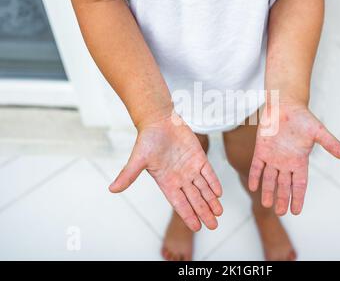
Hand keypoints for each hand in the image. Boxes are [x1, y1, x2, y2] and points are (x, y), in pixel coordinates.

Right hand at [109, 113, 222, 230]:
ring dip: (211, 200)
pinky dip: (214, 183)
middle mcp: (180, 178)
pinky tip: (219, 193)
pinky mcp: (198, 157)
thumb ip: (128, 175)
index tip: (197, 227)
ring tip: (219, 213)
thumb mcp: (137, 159)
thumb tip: (112, 189)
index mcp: (166, 182)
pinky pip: (208, 173)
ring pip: (203, 188)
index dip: (188, 215)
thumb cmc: (147, 139)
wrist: (158, 121)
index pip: (179, 203)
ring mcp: (190, 168)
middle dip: (203, 212)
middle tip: (214, 226)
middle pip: (194, 199)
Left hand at [249, 104, 339, 215]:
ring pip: (269, 179)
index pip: (300, 185)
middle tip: (281, 213)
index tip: (296, 212)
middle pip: (284, 186)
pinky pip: (257, 166)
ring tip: (266, 205)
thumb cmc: (303, 117)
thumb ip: (331, 144)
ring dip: (268, 191)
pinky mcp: (261, 150)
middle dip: (282, 199)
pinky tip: (252, 186)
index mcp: (300, 161)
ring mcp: (272, 157)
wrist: (285, 104)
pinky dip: (255, 176)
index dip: (298, 198)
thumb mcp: (318, 132)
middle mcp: (286, 162)